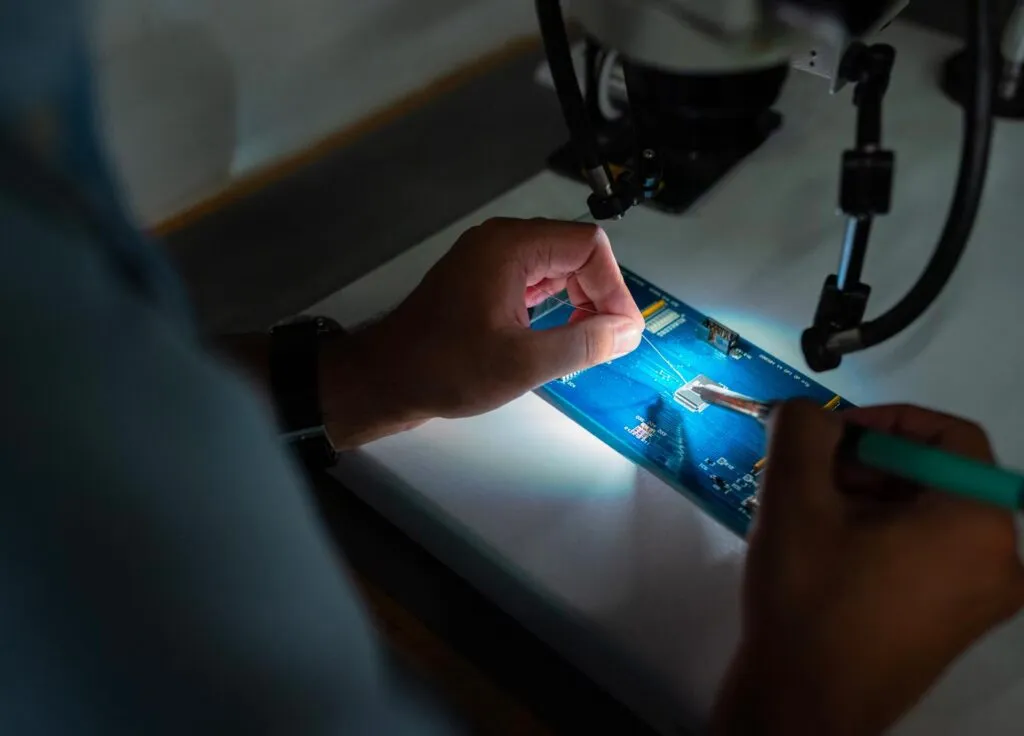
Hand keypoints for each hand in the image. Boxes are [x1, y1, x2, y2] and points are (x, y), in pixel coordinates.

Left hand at [321, 218, 643, 446]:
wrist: (386, 379)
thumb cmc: (446, 367)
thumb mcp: (524, 362)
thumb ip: (584, 343)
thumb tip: (628, 331)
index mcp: (511, 246)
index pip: (588, 246)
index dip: (613, 288)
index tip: (620, 332)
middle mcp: (501, 242)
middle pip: (575, 252)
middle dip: (599, 294)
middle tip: (608, 341)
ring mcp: (490, 260)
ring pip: (557, 268)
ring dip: (580, 301)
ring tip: (588, 343)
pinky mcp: (484, 281)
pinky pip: (535, 281)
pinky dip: (556, 306)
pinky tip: (561, 336)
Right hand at [712, 401, 1023, 735]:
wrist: (804, 704)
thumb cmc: (809, 597)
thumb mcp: (794, 500)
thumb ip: (802, 431)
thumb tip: (807, 411)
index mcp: (978, 523)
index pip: (948, 436)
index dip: (884, 421)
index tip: (828, 436)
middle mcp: (1001, 560)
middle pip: (937, 476)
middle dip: (868, 463)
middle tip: (809, 476)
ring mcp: (982, 599)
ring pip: (929, 514)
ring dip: (869, 498)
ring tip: (810, 513)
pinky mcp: (957, 623)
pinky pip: (930, 553)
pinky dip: (883, 535)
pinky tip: (829, 547)